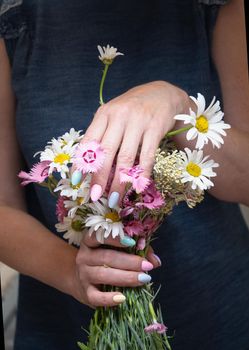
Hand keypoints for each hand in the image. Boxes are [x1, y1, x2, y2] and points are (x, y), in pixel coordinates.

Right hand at [72, 234, 160, 307]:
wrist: (79, 279)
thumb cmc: (105, 261)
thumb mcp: (117, 250)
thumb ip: (137, 251)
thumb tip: (155, 260)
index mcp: (91, 241)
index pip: (99, 236)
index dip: (115, 238)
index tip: (132, 242)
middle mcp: (84, 256)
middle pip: (106, 257)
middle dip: (129, 262)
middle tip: (147, 266)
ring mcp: (83, 275)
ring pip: (104, 275)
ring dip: (125, 277)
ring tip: (143, 279)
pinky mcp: (85, 293)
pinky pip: (96, 297)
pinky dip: (109, 299)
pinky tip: (123, 298)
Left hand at [81, 81, 189, 202]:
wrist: (163, 94)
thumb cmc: (133, 109)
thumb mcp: (113, 115)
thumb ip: (101, 134)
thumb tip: (87, 165)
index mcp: (104, 113)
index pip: (89, 141)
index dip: (82, 162)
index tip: (76, 181)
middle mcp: (119, 116)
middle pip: (106, 152)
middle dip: (100, 177)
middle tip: (95, 196)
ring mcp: (138, 121)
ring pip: (126, 158)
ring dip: (119, 182)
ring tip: (114, 199)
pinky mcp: (155, 128)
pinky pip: (147, 156)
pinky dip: (142, 174)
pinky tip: (138, 187)